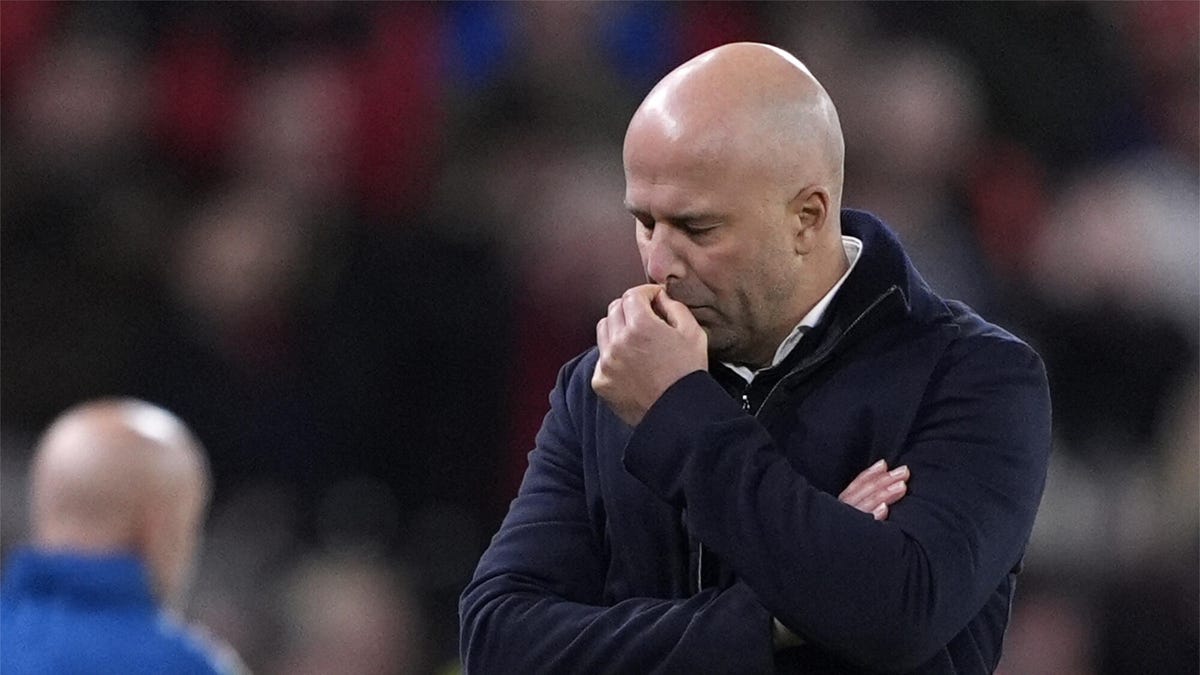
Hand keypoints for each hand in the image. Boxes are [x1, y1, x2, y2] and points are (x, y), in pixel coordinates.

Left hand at [592, 284, 707, 425]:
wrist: (678, 415)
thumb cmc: (688, 374)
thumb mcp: (693, 333)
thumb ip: (675, 307)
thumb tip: (660, 297)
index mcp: (641, 326)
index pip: (632, 295)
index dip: (645, 293)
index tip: (653, 299)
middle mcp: (618, 342)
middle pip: (615, 309)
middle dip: (631, 308)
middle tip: (646, 316)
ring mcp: (606, 363)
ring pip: (604, 330)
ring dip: (618, 328)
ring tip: (636, 339)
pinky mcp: (601, 381)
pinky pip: (601, 358)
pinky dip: (613, 355)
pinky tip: (631, 362)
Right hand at [774, 460, 909, 649]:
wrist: (796, 603)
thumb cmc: (813, 568)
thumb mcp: (825, 535)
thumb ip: (841, 519)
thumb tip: (870, 507)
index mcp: (828, 518)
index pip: (850, 492)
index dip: (867, 477)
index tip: (884, 463)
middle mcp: (830, 525)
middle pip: (858, 497)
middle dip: (882, 483)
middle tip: (904, 471)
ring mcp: (834, 539)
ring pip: (860, 512)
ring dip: (882, 496)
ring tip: (902, 487)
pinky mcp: (839, 555)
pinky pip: (856, 536)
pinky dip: (869, 521)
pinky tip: (884, 513)